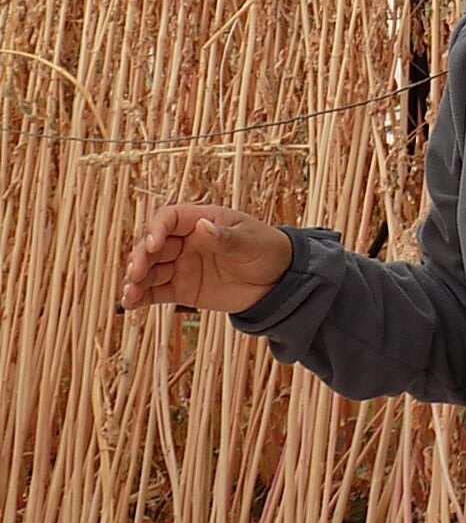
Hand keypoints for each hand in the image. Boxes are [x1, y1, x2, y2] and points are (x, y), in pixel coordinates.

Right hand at [122, 204, 292, 314]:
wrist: (277, 281)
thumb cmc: (267, 250)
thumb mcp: (250, 242)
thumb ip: (225, 237)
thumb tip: (202, 226)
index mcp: (203, 220)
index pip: (170, 218)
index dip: (157, 228)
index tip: (153, 244)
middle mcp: (187, 241)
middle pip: (154, 244)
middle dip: (141, 257)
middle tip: (137, 273)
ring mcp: (183, 265)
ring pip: (151, 269)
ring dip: (136, 279)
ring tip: (129, 293)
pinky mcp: (183, 289)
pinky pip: (157, 291)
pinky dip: (141, 297)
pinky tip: (130, 304)